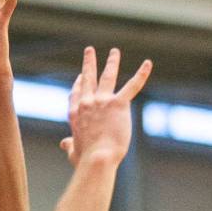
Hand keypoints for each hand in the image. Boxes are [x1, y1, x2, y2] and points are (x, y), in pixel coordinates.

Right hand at [60, 47, 151, 166]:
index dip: (78, 84)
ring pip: (107, 76)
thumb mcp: (73, 151)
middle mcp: (86, 103)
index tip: (80, 77)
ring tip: (114, 51)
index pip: (76, 94)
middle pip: (88, 78)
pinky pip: (132, 85)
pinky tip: (147, 63)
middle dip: (89, 63)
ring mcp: (102, 102)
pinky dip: (141, 74)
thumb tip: (64, 143)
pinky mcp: (118, 104)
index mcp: (75, 114)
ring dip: (112, 62)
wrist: (97, 158)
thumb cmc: (85, 159)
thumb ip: (69, 145)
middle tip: (89, 51)